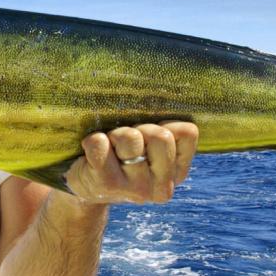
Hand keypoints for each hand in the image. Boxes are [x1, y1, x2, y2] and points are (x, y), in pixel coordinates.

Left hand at [64, 121, 198, 204]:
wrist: (87, 190)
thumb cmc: (122, 157)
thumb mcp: (150, 146)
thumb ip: (162, 128)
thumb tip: (160, 86)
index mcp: (178, 172)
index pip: (187, 133)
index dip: (165, 124)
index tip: (148, 135)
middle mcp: (162, 186)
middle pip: (160, 136)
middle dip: (139, 128)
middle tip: (124, 141)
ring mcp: (136, 189)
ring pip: (131, 138)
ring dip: (116, 134)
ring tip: (110, 146)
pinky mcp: (107, 185)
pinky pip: (100, 145)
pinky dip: (93, 140)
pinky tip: (92, 152)